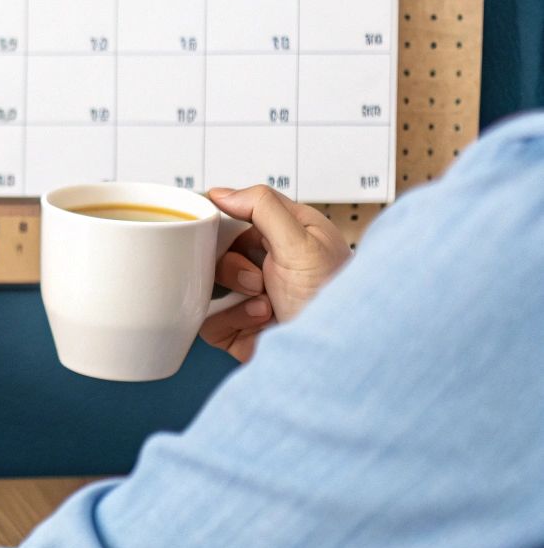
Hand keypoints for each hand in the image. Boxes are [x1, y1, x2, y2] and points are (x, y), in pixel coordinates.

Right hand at [200, 185, 353, 361]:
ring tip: (265, 304)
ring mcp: (253, 298)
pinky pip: (209, 319)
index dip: (224, 220)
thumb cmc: (336, 302)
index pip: (241, 212)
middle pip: (219, 250)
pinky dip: (231, 320)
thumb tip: (222, 192)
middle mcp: (270, 264)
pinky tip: (261, 321)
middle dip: (234, 266)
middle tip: (256, 278)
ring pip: (210, 285)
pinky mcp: (239, 328)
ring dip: (236, 294)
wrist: (338, 355)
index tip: (213, 227)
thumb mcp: (304, 242)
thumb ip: (263, 207)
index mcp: (289, 235)